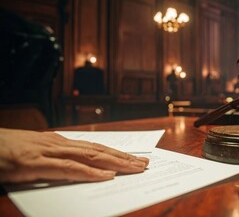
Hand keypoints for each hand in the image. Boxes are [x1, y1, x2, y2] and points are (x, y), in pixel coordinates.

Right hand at [0, 128, 148, 182]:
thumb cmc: (5, 149)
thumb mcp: (35, 153)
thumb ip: (55, 159)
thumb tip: (76, 167)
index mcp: (59, 142)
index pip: (96, 147)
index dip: (117, 154)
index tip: (135, 159)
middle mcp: (59, 144)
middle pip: (99, 150)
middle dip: (124, 157)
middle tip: (145, 164)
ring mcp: (48, 151)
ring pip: (91, 157)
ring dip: (116, 163)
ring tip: (135, 168)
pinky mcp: (36, 163)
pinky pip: (68, 168)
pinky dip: (89, 172)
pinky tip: (106, 176)